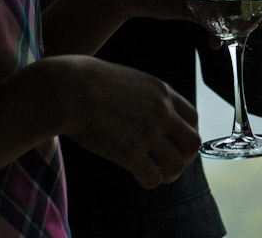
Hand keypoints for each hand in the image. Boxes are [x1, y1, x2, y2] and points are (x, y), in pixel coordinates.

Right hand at [55, 56, 199, 188]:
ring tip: (155, 173)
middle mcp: (162, 112)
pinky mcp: (130, 152)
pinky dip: (148, 181)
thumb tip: (144, 109)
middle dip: (185, 157)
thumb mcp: (127, 79)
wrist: (67, 88)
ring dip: (169, 173)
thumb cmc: (86, 81)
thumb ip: (144, 95)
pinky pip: (153, 178)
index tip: (174, 142)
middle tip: (168, 163)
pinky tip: (137, 175)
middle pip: (194, 143)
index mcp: (162, 92)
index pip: (193, 118)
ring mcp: (148, 133)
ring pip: (178, 165)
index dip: (186, 133)